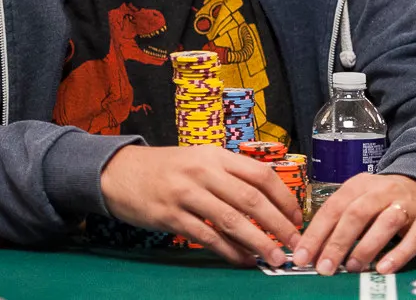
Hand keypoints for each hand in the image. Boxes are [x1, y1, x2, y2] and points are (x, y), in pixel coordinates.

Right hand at [100, 145, 302, 265]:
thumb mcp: (199, 160)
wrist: (119, 172)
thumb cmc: (165, 168)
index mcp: (215, 155)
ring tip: (275, 258)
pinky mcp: (170, 215)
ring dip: (258, 242)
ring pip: (231, 220)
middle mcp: (203, 171)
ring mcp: (186, 193)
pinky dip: (229, 251)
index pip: (260, 174)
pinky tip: (243, 260)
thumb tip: (267, 202)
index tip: (296, 218)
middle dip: (278, 224)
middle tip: (295, 243)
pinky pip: (207, 237)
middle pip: (251, 199)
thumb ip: (229, 175)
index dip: (283, 198)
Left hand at [292, 174, 415, 275]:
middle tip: (324, 268)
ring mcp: (406, 205)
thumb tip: (313, 250)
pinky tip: (383, 269)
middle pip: (356, 214)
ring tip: (352, 268)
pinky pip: (413, 239)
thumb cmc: (383, 200)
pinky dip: (397, 255)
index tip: (302, 256)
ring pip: (385, 223)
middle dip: (337, 243)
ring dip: (366, 247)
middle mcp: (381, 191)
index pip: (333, 208)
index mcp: (359, 185)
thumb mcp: (359, 200)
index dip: (316, 233)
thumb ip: (339, 221)